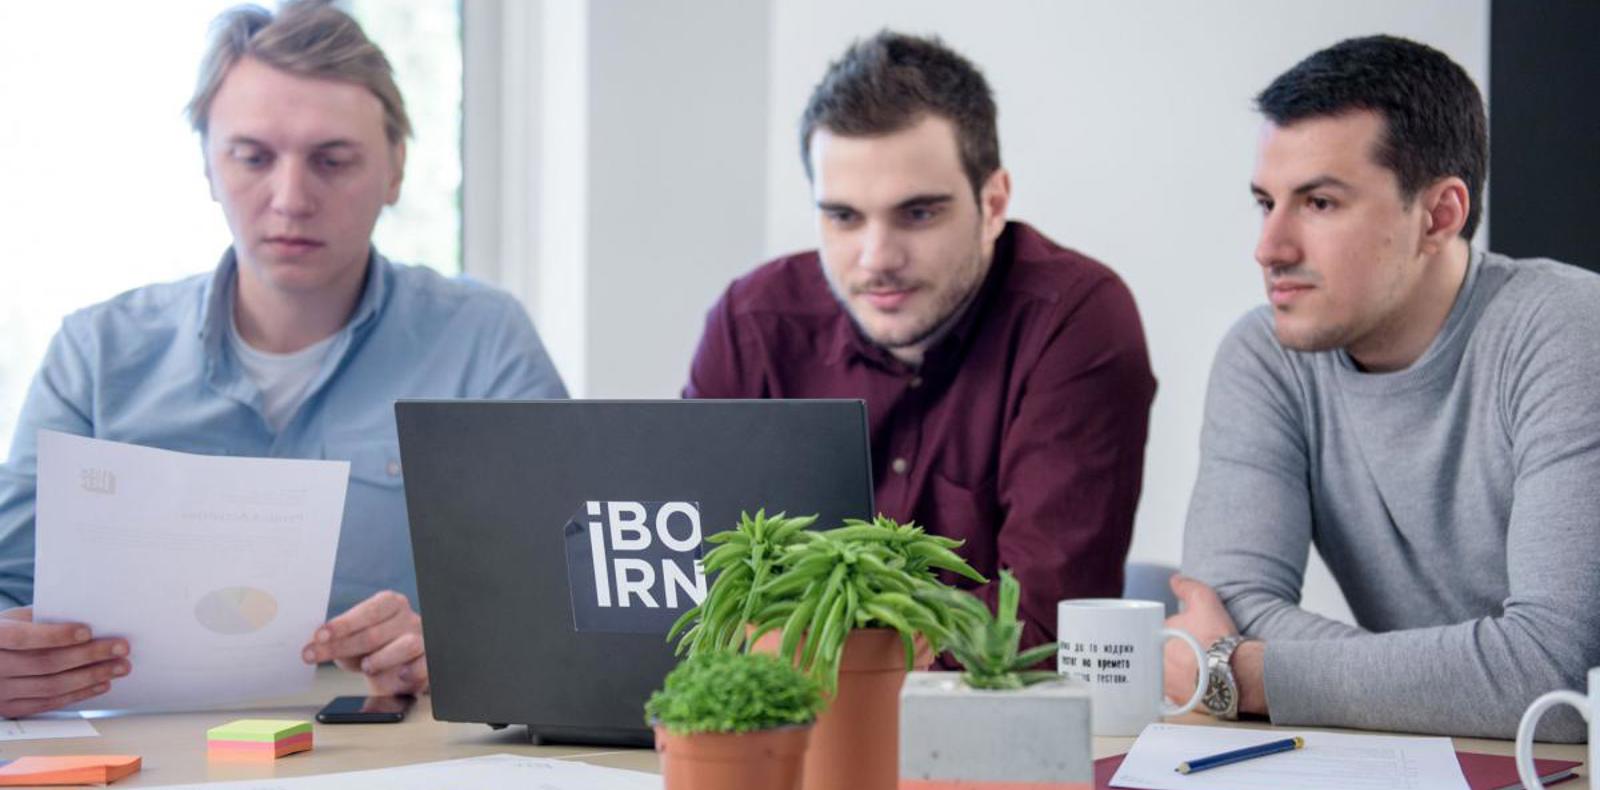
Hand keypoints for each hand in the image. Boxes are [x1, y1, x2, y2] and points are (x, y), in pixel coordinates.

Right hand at [0, 607, 129, 716]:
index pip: (23, 638)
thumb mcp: (12, 620)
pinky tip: (102, 683)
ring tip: (120, 666)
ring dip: (91, 677)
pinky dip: (79, 694)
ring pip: (51, 687)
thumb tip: (85, 615)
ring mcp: (0, 692)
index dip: (56, 635)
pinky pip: (50, 703)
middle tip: (121, 648)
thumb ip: (41, 618)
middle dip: (89, 655)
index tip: (87, 631)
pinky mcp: (11, 709)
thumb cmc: (2, 633)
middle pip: (45, 664)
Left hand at [301, 591, 426, 694]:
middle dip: (341, 646)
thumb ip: (338, 640)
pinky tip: (400, 675)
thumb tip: (314, 645)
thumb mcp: (352, 643)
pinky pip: (425, 665)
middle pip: (376, 632)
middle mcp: (408, 618)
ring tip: (365, 667)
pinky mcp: (430, 661)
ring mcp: (422, 639)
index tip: (319, 635)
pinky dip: (412, 671)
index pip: (368, 611)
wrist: (399, 671)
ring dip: (380, 658)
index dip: (343, 624)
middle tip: (315, 656)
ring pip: (406, 645)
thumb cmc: (374, 651)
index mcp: (390, 604)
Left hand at [1162, 575, 1236, 706]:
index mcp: (1156, 636)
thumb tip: (1175, 580)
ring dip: (1174, 671)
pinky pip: (1173, 694)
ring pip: (1164, 674)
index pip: (1156, 632)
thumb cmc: (1218, 637)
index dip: (1171, 632)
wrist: (1236, 672)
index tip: (1184, 635)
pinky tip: (1194, 685)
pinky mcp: (1176, 701)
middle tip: (1191, 651)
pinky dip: (1181, 690)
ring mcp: (1164, 683)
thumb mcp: (1204, 601)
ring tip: (1193, 668)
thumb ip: (1187, 587)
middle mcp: (1155, 661)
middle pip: (1157, 653)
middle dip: (1170, 652)